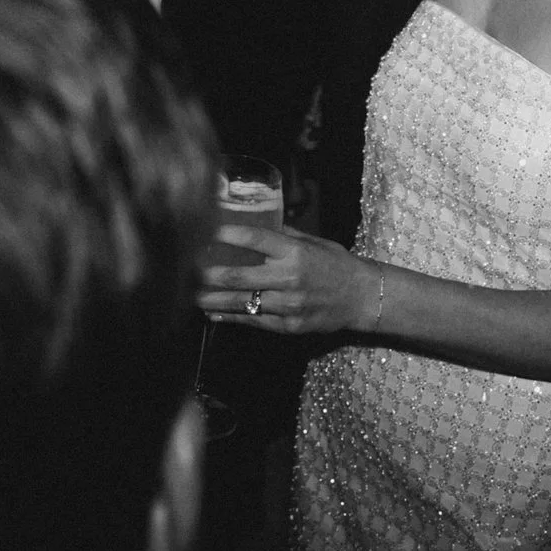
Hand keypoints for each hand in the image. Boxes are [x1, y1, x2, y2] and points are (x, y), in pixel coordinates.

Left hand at [199, 224, 376, 334]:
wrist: (363, 297)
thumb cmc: (338, 265)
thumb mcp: (315, 243)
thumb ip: (285, 237)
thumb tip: (255, 225)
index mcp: (295, 252)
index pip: (255, 239)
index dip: (227, 234)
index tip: (206, 230)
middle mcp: (289, 278)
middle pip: (238, 276)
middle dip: (208, 275)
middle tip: (187, 271)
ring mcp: (288, 304)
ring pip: (241, 303)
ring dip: (212, 301)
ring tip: (192, 296)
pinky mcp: (288, 325)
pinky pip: (254, 321)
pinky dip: (231, 317)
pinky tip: (214, 314)